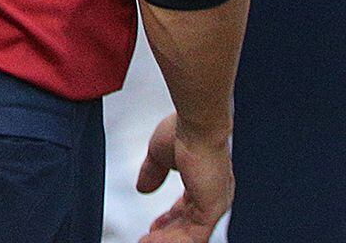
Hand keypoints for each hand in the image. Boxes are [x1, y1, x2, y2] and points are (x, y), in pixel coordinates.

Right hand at [137, 113, 233, 242]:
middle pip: (187, 225)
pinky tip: (152, 240)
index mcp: (203, 183)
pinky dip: (172, 241)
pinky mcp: (211, 209)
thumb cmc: (182, 130)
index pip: (185, 210)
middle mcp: (212, 197)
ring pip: (190, 234)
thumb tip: (142, 189)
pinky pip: (193, 236)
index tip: (152, 228)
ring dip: (166, 240)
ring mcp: (213, 204)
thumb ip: (152, 173)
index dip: (168, 221)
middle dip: (166, 235)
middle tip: (146, 240)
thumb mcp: (159, 155)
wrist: (197, 124)